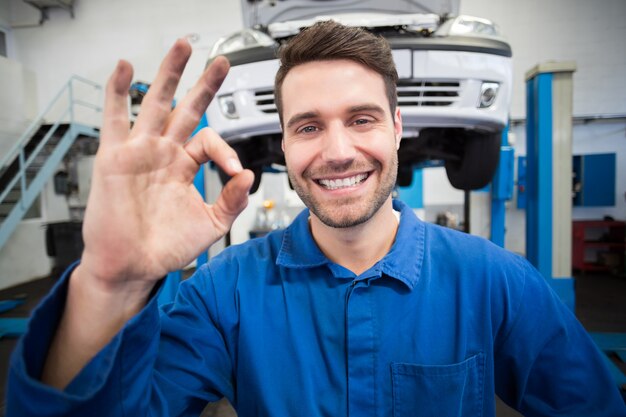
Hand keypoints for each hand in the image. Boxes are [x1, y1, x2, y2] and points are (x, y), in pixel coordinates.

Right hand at [78, 39, 253, 292]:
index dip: (227, 150)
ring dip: (169, 75)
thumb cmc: (168, 247)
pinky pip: (115, 119)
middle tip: (220, 61)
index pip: (210, 141)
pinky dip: (118, 93)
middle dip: (203, 84)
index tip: (236, 172)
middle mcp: (165, 154)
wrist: (134, 266)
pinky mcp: (115, 157)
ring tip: (183, 47)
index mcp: (185, 166)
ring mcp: (140, 152)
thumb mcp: (211, 224)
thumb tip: (249, 175)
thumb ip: (232, 200)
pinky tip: (126, 68)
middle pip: (186, 109)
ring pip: (155, 104)